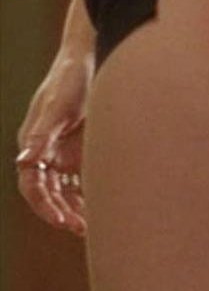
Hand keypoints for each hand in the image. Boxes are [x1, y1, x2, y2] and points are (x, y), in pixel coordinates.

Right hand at [16, 54, 92, 237]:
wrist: (91, 61)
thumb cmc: (71, 80)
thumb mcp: (57, 107)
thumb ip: (42, 135)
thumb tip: (24, 163)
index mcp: (33, 145)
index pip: (32, 186)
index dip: (45, 206)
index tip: (62, 222)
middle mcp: (45, 153)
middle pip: (49, 193)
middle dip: (62, 213)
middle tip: (82, 229)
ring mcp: (63, 153)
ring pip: (65, 191)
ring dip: (75, 208)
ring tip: (92, 226)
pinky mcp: (81, 151)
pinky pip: (81, 181)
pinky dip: (87, 195)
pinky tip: (102, 207)